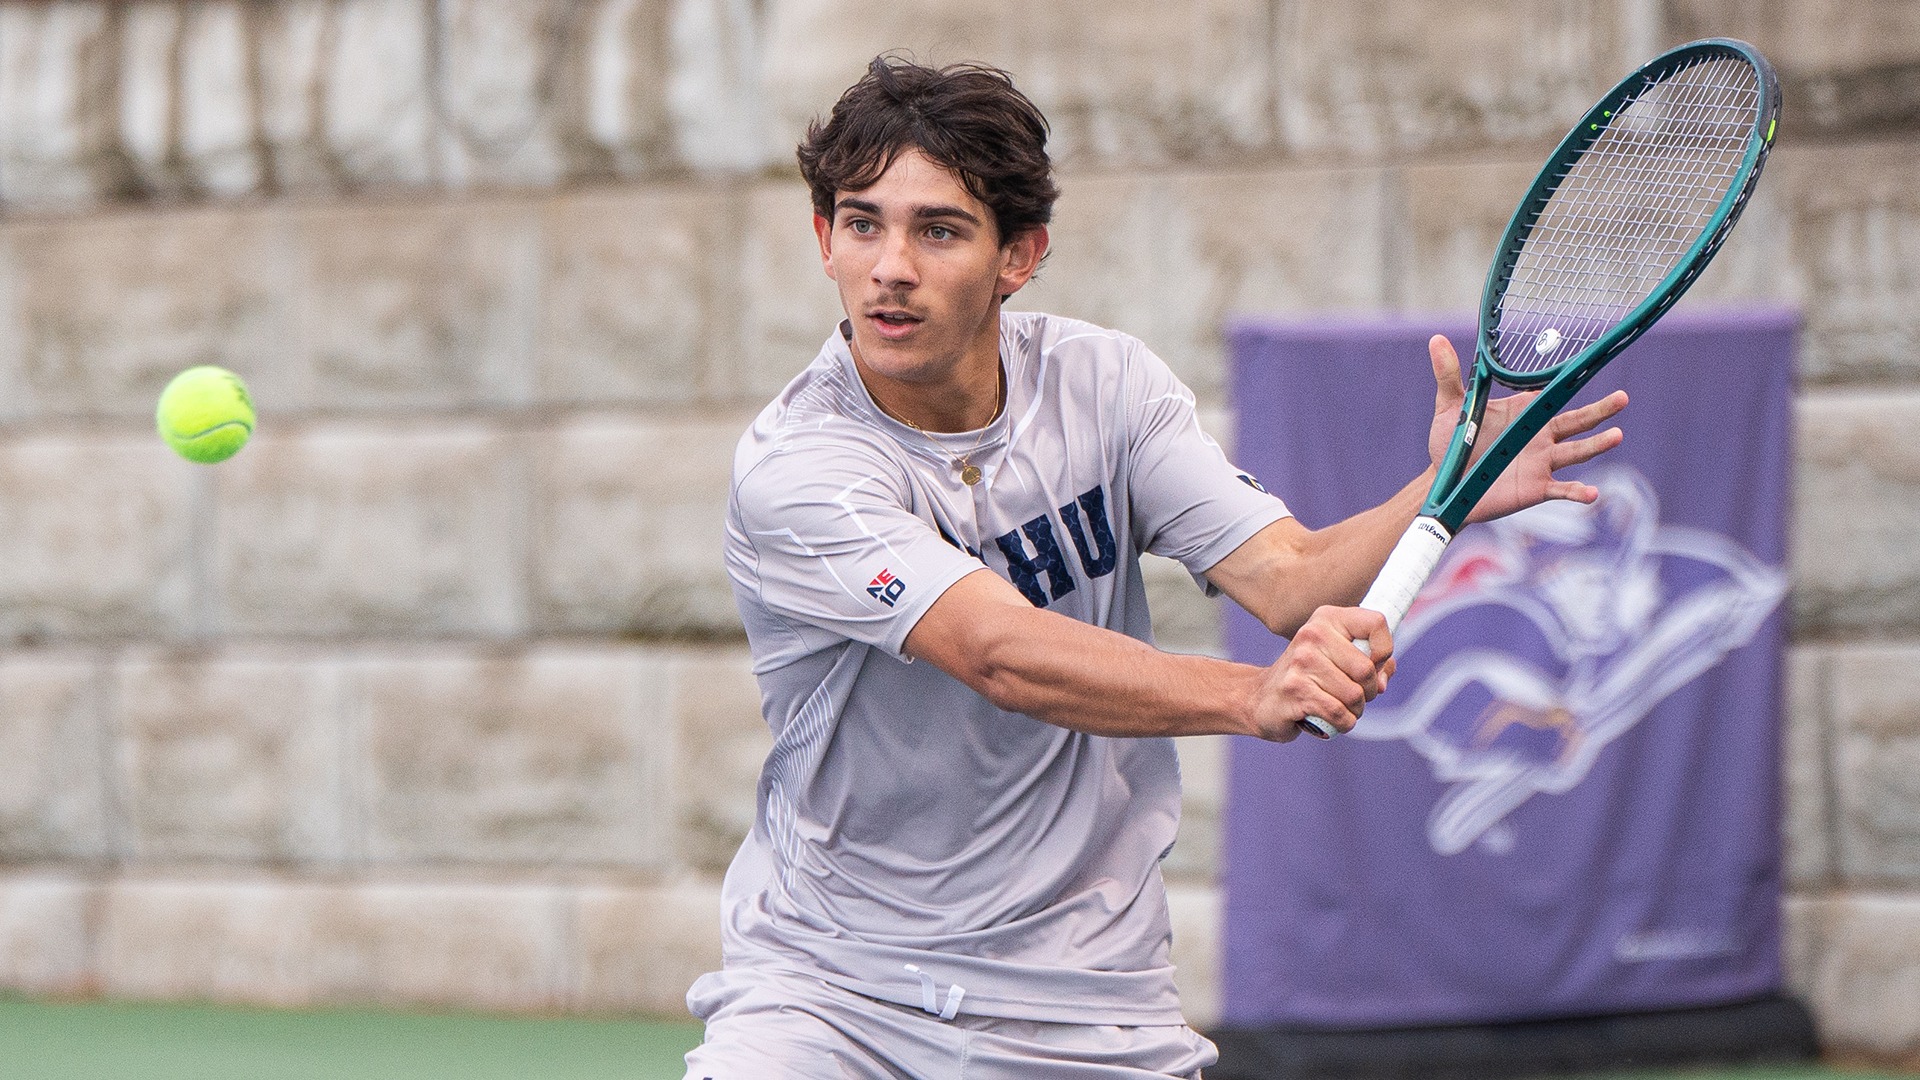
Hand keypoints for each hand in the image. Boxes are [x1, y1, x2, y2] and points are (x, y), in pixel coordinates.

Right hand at [1247, 606, 1394, 740]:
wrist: (1259, 698)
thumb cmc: (1307, 678)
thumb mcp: (1338, 659)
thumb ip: (1372, 663)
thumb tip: (1382, 680)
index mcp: (1327, 619)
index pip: (1376, 623)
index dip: (1384, 651)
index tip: (1371, 666)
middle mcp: (1313, 635)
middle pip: (1366, 669)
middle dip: (1368, 692)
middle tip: (1354, 696)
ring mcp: (1301, 662)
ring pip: (1354, 695)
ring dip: (1354, 711)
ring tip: (1340, 708)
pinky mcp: (1295, 689)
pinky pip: (1338, 713)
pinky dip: (1343, 723)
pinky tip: (1332, 720)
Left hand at [1425, 335, 1628, 523]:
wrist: (1445, 485)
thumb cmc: (1449, 444)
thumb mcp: (1449, 407)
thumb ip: (1448, 375)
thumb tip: (1436, 340)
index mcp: (1523, 412)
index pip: (1553, 395)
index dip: (1571, 383)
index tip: (1591, 368)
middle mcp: (1539, 435)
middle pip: (1576, 420)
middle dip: (1599, 410)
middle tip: (1622, 398)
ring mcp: (1541, 462)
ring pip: (1575, 452)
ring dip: (1596, 445)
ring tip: (1617, 436)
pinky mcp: (1537, 488)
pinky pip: (1563, 489)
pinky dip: (1578, 492)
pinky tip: (1593, 494)